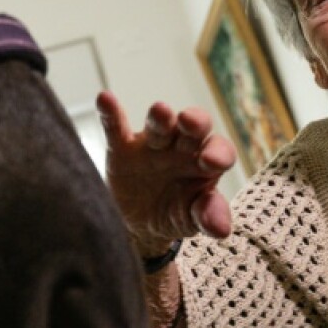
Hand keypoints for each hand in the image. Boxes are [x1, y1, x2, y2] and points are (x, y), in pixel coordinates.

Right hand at [96, 90, 236, 256]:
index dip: (218, 153)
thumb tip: (222, 229)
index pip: (219, 150)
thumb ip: (207, 217)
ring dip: (160, 116)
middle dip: (194, 121)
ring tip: (160, 110)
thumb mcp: (191, 220)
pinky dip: (110, 113)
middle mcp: (182, 147)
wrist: (137, 225)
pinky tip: (104, 99)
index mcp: (205, 162)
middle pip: (193, 128)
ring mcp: (152, 144)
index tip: (210, 162)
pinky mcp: (122, 147)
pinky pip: (116, 127)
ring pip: (159, 124)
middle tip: (190, 121)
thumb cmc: (174, 215)